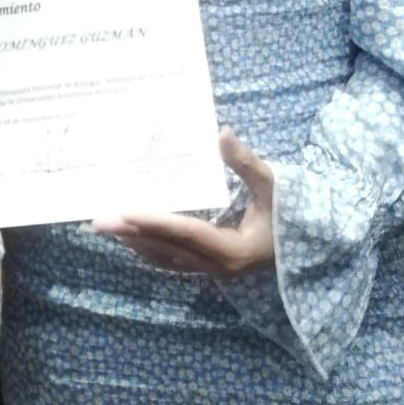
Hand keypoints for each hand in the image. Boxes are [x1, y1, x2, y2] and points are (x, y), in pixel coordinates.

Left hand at [92, 131, 273, 278]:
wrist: (305, 242)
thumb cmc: (288, 211)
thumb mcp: (272, 184)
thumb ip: (246, 162)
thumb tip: (222, 133)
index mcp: (234, 250)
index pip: (188, 233)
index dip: (156, 222)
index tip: (126, 211)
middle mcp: (219, 266)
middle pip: (168, 248)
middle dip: (132, 233)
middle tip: (98, 221)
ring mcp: (212, 270)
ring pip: (165, 257)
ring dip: (134, 242)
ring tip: (104, 227)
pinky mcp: (208, 267)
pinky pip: (171, 260)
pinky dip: (147, 248)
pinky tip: (128, 237)